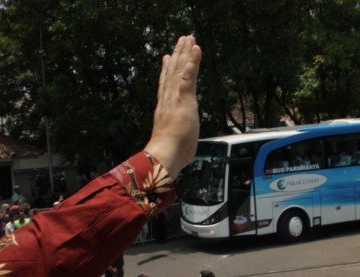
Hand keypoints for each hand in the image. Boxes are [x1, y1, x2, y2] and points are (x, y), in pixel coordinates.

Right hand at [144, 35, 201, 176]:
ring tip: (188, 37)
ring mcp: (174, 98)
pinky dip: (192, 61)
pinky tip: (195, 48)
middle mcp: (167, 100)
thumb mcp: (174, 141)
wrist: (164, 156)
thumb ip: (176, 136)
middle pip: (171, 73)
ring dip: (184, 52)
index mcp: (164, 109)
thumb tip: (179, 144)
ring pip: (179, 70)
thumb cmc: (170, 156)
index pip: (166, 86)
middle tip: (181, 40)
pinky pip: (188, 75)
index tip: (167, 57)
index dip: (166, 71)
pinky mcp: (184, 98)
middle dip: (176, 55)